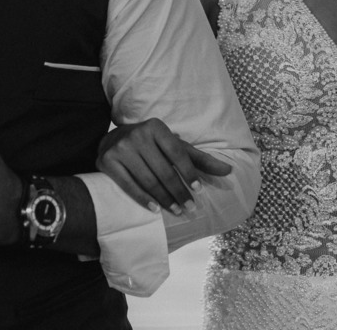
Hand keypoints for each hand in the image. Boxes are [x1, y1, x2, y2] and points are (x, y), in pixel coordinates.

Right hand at [96, 118, 232, 214]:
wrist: (112, 140)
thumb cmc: (151, 145)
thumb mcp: (174, 146)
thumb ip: (200, 159)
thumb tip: (229, 171)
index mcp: (156, 127)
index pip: (177, 153)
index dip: (189, 173)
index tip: (199, 191)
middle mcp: (138, 134)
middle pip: (163, 170)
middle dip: (179, 192)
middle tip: (190, 208)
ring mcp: (120, 148)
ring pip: (147, 180)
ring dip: (164, 199)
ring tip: (176, 211)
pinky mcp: (107, 161)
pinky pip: (128, 185)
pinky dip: (143, 199)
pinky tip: (155, 209)